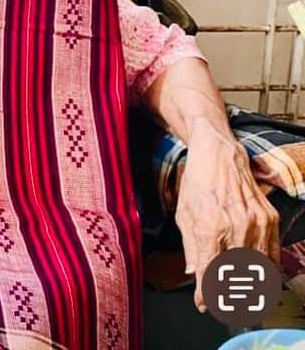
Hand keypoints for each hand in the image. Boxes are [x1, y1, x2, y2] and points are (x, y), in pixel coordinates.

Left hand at [175, 117, 279, 312]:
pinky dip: (264, 269)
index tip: (203, 303)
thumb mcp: (184, 214)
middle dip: (228, 296)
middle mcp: (236, 226)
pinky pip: (271, 254)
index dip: (206, 295)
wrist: (219, 154)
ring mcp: (256, 223)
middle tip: (221, 302)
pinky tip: (254, 274)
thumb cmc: (197, 182)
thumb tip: (195, 276)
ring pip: (258, 269)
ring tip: (238, 294)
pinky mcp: (269, 218)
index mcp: (210, 226)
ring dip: (249, 286)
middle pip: (237, 277)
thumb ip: (191, 248)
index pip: (211, 273)